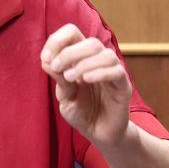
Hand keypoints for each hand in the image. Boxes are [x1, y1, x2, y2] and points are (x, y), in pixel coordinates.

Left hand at [40, 23, 132, 146]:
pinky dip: (100, 72)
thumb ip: (58, 79)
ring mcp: (112, 72)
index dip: (57, 40)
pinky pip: (116, 71)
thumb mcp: (65, 96)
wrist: (98, 134)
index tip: (45, 58)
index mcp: (81, 59)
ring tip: (71, 78)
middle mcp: (98, 61)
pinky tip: (86, 80)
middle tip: (58, 68)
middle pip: (90, 41)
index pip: (73, 33)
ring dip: (84, 62)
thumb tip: (46, 60)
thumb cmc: (82, 113)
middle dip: (69, 52)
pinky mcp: (123, 86)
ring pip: (105, 53)